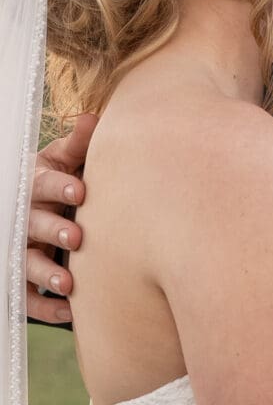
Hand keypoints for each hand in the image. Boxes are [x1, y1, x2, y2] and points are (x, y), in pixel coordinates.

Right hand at [27, 112, 97, 322]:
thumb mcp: (66, 158)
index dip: (60, 187)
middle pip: (34, 225)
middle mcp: (25, 216)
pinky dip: (46, 309)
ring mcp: (22, 248)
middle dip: (53, 231)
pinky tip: (69, 313)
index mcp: (35, 183)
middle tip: (77, 238)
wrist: (46, 203)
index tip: (81, 191)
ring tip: (68, 283)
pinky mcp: (24, 279)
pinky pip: (27, 299)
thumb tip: (93, 118)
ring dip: (45, 274)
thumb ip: (78, 143)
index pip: (43, 183)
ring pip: (27, 263)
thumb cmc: (62, 177)